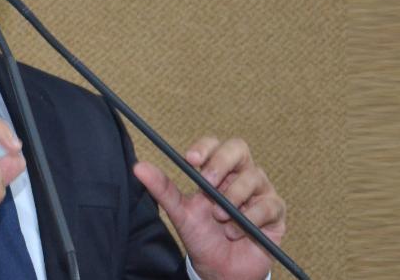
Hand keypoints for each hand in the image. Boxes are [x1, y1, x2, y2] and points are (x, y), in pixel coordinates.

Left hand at [133, 137, 285, 279]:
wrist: (220, 270)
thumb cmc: (202, 237)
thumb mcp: (180, 213)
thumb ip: (162, 189)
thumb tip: (138, 167)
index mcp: (218, 171)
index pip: (214, 145)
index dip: (205, 148)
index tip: (191, 160)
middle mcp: (241, 175)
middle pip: (238, 148)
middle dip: (222, 163)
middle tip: (208, 183)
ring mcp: (260, 191)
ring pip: (254, 177)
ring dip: (232, 199)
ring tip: (219, 219)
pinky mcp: (275, 211)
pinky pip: (268, 204)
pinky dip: (249, 219)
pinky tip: (235, 233)